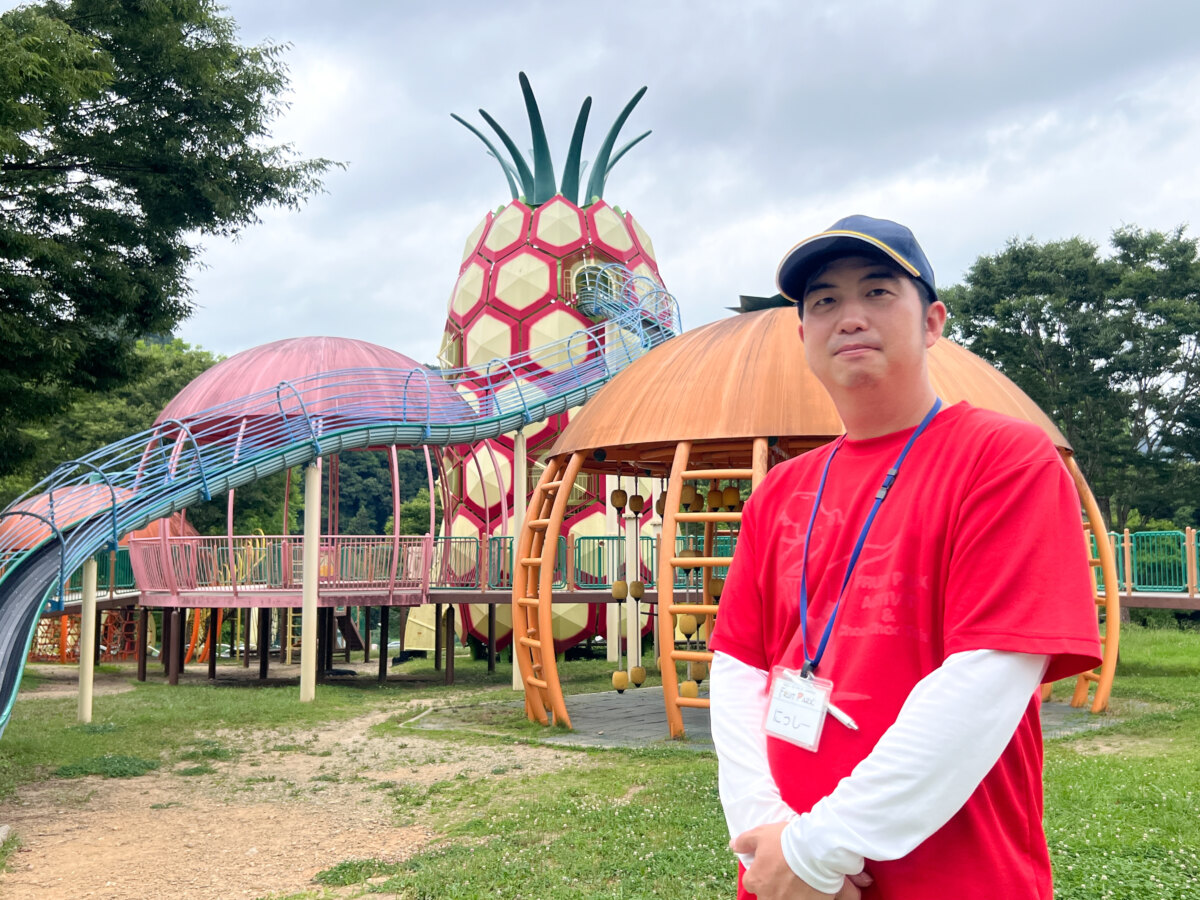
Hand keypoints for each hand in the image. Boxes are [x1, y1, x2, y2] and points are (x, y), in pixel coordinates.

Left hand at [731, 822, 873, 898]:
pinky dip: (803, 895)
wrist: (816, 851)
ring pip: (783, 899)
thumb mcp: (761, 834)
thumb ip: (745, 841)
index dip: (758, 871)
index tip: (768, 864)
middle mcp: (768, 897)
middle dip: (772, 885)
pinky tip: (808, 884)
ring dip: (787, 892)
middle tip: (784, 872)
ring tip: (797, 879)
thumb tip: (734, 845)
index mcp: (756, 881)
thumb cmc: (786, 842)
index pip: (750, 882)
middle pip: (766, 894)